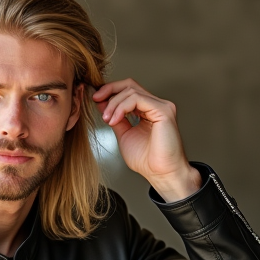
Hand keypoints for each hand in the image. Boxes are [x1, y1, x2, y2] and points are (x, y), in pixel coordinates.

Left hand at [92, 79, 201, 201]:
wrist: (160, 174)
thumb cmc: (147, 160)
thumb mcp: (124, 134)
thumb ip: (116, 118)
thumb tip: (102, 103)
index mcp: (148, 110)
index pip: (128, 90)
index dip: (111, 91)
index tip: (95, 99)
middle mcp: (156, 105)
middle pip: (130, 85)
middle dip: (109, 90)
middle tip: (96, 100)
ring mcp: (162, 106)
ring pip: (131, 91)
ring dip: (114, 103)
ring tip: (107, 119)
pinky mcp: (164, 110)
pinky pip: (137, 99)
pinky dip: (122, 107)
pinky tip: (115, 119)